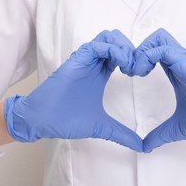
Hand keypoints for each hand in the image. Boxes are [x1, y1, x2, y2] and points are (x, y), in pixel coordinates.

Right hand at [4, 30, 142, 151]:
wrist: (43, 121)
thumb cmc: (67, 120)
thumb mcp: (103, 127)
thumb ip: (122, 134)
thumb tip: (141, 147)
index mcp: (100, 74)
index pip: (121, 54)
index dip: (134, 59)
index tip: (141, 73)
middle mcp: (94, 64)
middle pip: (117, 40)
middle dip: (132, 50)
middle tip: (137, 68)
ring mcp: (85, 61)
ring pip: (108, 37)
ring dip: (123, 47)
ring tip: (129, 65)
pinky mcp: (77, 61)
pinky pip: (97, 45)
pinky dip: (113, 50)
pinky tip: (121, 64)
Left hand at [131, 29, 185, 152]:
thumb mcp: (177, 129)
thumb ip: (159, 135)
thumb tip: (144, 148)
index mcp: (177, 73)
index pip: (155, 54)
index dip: (139, 60)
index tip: (131, 76)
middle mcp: (179, 63)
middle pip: (155, 40)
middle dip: (137, 51)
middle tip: (130, 71)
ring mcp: (183, 61)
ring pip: (157, 38)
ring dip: (141, 51)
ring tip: (136, 71)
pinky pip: (161, 48)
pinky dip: (146, 56)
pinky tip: (142, 73)